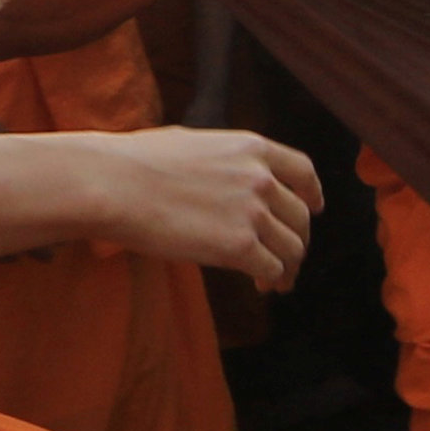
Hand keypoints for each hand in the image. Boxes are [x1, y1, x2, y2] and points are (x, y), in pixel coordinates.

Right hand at [85, 126, 320, 289]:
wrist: (114, 186)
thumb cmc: (135, 163)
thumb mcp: (191, 143)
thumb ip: (220, 159)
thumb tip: (219, 171)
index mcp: (251, 148)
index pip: (302, 171)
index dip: (312, 193)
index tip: (315, 208)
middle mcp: (260, 178)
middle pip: (300, 216)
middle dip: (298, 239)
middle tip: (288, 258)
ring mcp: (252, 212)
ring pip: (292, 247)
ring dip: (288, 267)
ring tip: (277, 282)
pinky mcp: (238, 247)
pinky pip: (272, 268)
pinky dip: (272, 280)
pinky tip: (262, 288)